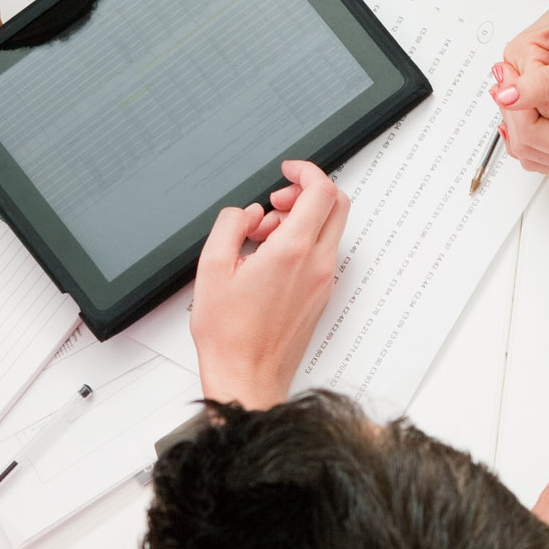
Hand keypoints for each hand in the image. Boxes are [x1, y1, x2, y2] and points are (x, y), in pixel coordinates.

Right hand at [191, 162, 350, 409]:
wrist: (247, 377)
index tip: (287, 171)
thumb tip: (248, 212)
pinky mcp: (320, 295)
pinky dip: (301, 241)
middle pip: (336, 205)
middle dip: (306, 192)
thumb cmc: (229, 335)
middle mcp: (316, 265)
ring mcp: (323, 281)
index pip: (322, 192)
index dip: (306, 171)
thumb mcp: (212, 268)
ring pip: (328, 229)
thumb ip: (230, 225)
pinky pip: (321, 253)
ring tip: (260, 235)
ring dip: (300, 219)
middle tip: (275, 201)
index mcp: (292, 253)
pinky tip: (268, 257)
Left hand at [491, 0, 548, 178]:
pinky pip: (546, 148)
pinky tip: (529, 102)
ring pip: (533, 150)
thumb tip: (503, 96)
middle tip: (503, 79)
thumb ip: (538, 86)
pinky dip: (533, 126)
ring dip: (520, 119)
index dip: (512, 103)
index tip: (503, 76)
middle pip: (529, 147)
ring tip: (514, 87)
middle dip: (513, 112)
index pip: (531, 134)